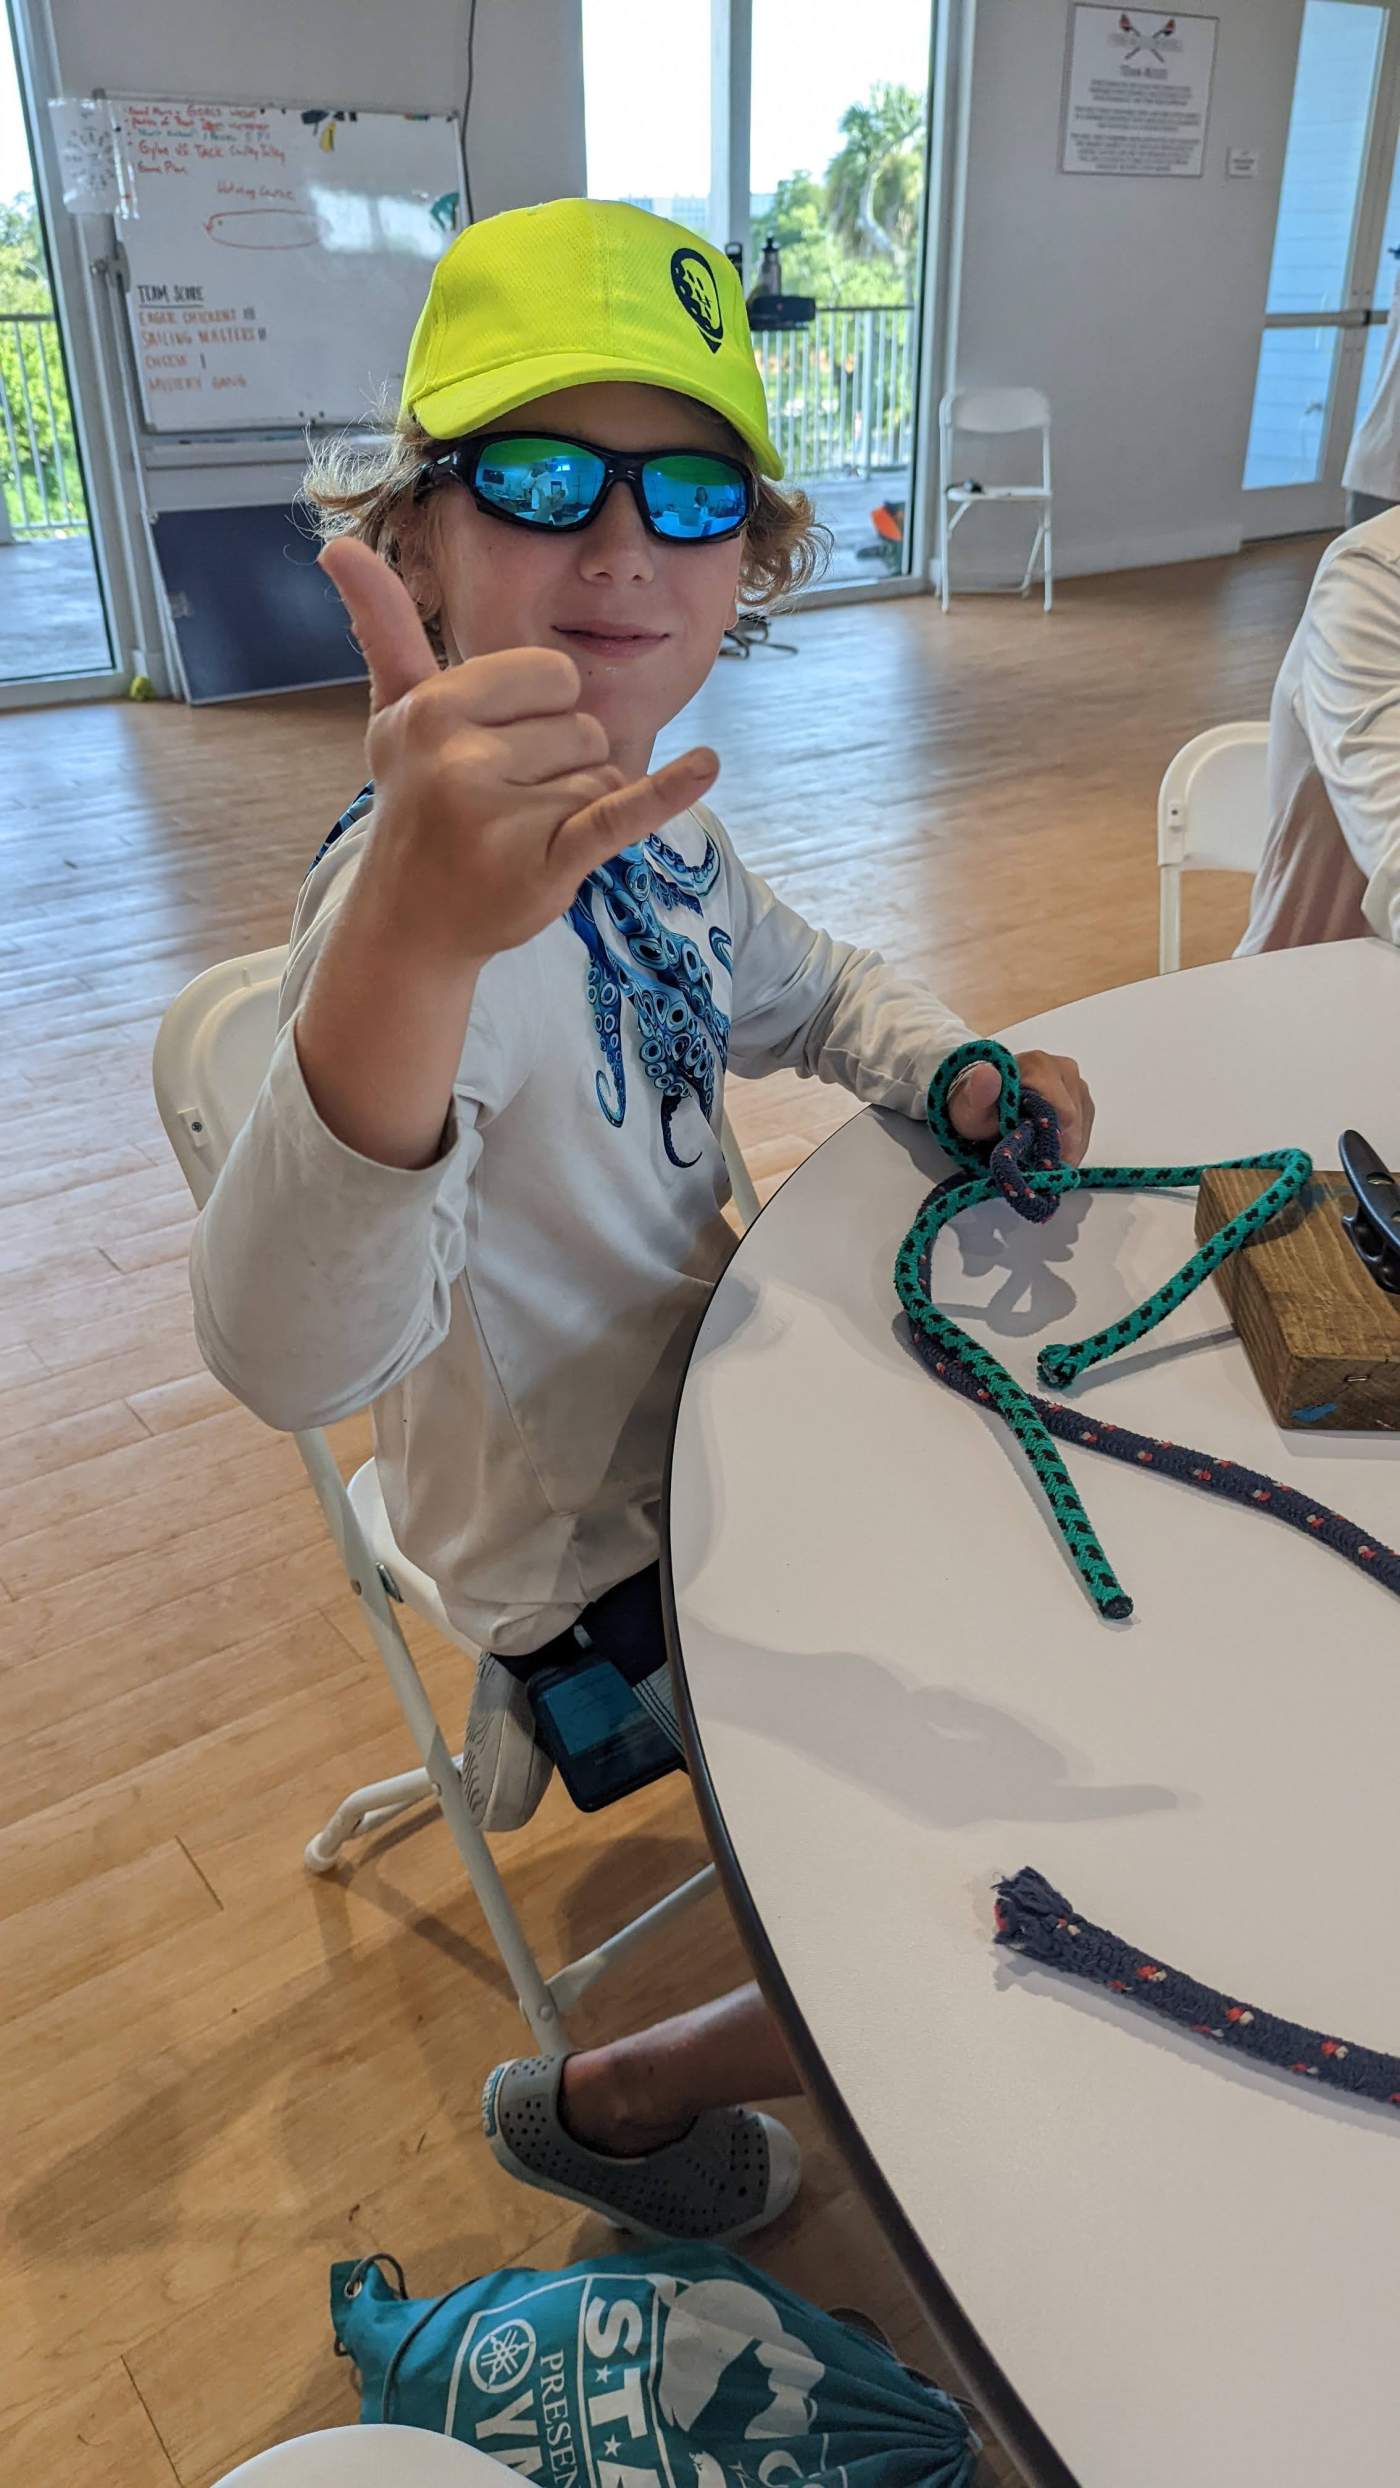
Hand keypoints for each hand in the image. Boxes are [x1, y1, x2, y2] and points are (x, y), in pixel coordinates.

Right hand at [319, 537, 719, 965]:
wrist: (413, 920)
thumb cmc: (417, 801)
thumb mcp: (396, 712)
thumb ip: (384, 626)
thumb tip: (336, 543)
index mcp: (434, 709)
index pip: (552, 675)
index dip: (541, 712)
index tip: (495, 749)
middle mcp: (462, 758)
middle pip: (581, 727)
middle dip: (561, 764)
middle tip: (504, 802)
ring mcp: (502, 815)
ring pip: (601, 776)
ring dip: (578, 807)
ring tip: (520, 834)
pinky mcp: (544, 863)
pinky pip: (618, 814)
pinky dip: (666, 793)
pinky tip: (704, 766)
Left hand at [948, 1049, 1094, 1165]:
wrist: (978, 1102)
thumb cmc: (975, 1107)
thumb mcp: (969, 1107)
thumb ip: (977, 1093)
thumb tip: (986, 1074)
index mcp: (1039, 1065)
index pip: (1064, 1113)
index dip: (1052, 1143)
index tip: (1035, 1162)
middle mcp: (1063, 1068)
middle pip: (1075, 1122)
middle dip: (1057, 1148)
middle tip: (1031, 1161)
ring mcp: (1075, 1082)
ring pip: (1082, 1127)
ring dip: (1063, 1149)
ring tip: (1035, 1153)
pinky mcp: (1081, 1097)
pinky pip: (1084, 1128)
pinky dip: (1068, 1145)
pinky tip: (1046, 1148)